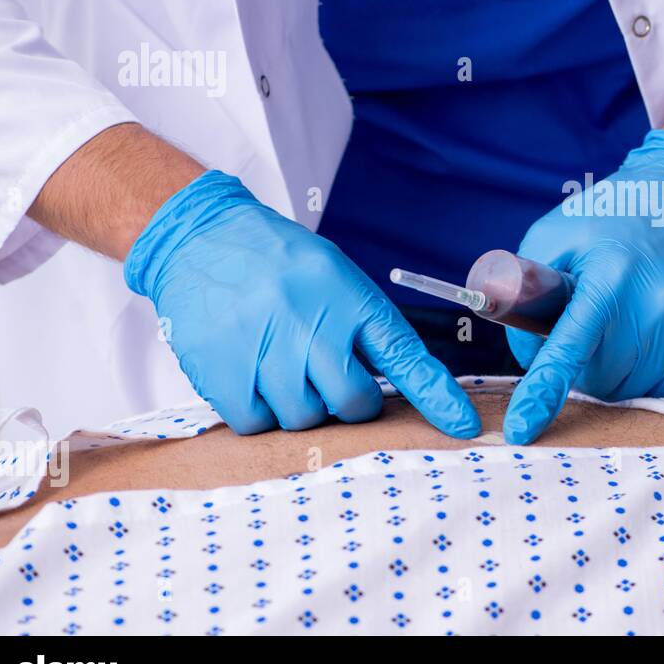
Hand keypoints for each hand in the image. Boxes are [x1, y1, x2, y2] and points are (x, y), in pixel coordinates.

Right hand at [124, 171, 479, 436]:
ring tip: (280, 363)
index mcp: (349, 298)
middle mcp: (311, 324)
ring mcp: (265, 350)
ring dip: (298, 403)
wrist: (200, 237)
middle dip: (348, 401)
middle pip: (353, 403)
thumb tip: (395, 389)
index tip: (463, 426)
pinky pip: (256, 423)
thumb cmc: (278, 264)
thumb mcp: (335, 277)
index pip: (405, 356)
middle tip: (326, 375)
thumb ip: (364, 328)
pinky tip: (251, 375)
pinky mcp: (220, 372)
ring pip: (304, 418)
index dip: (437, 397)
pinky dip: (259, 411)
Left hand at [502, 129, 663, 443]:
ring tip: (622, 322)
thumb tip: (529, 349)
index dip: (542, 393)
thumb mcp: (560, 231)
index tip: (521, 429)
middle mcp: (656, 310)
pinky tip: (651, 326)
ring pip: (633, 389)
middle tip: (588, 326)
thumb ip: (528, 287)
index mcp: (611, 280)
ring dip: (616, 369)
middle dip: (582, 364)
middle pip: (599, 380)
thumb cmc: (628, 208)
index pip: (569, 351)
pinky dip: (648, 366)